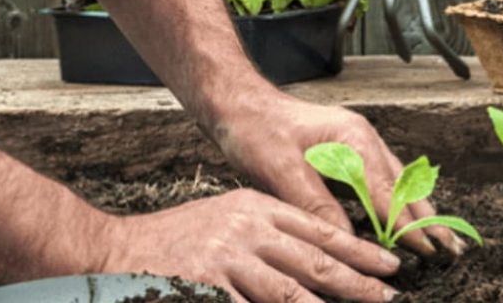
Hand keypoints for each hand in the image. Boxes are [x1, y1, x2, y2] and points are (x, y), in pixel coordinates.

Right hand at [102, 188, 400, 301]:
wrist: (112, 251)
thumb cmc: (175, 241)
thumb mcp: (226, 220)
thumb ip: (267, 235)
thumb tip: (312, 261)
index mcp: (255, 208)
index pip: (318, 230)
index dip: (358, 250)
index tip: (390, 264)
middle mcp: (245, 230)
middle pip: (313, 263)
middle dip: (358, 283)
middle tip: (390, 296)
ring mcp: (225, 259)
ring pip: (289, 294)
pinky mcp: (205, 285)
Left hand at [215, 92, 464, 255]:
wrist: (238, 103)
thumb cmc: (255, 130)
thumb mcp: (280, 170)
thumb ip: (316, 205)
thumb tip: (345, 240)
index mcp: (353, 139)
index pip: (388, 192)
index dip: (408, 225)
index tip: (428, 250)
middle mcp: (363, 139)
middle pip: (404, 186)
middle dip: (428, 218)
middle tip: (451, 249)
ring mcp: (358, 143)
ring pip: (398, 183)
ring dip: (417, 211)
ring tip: (439, 239)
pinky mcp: (349, 151)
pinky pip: (382, 180)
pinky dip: (397, 202)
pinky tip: (404, 219)